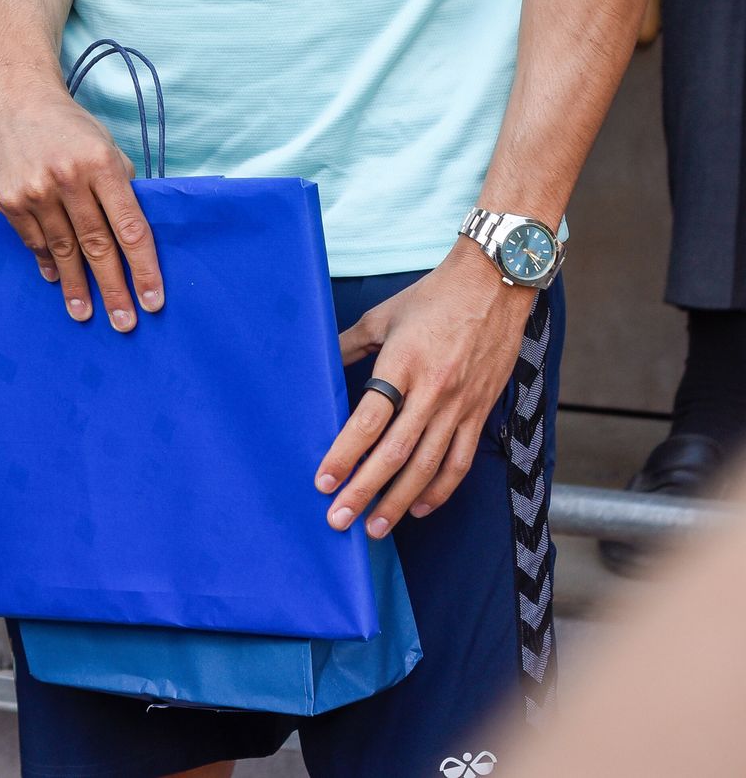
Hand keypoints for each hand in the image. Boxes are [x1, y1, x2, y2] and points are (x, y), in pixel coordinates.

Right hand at [0, 79, 162, 329]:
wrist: (16, 99)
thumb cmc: (69, 125)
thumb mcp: (106, 143)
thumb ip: (121, 183)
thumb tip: (133, 231)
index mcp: (102, 162)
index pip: (130, 226)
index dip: (144, 267)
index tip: (153, 299)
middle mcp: (68, 178)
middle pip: (98, 246)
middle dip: (115, 288)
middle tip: (125, 323)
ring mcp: (36, 190)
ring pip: (64, 250)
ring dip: (77, 287)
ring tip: (87, 313)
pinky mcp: (9, 199)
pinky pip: (33, 241)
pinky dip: (47, 263)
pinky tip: (58, 281)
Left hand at [314, 244, 534, 536]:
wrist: (493, 287)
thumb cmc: (433, 298)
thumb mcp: (383, 315)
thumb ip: (351, 343)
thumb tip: (321, 363)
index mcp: (403, 362)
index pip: (369, 419)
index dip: (345, 453)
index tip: (323, 480)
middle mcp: (432, 390)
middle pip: (394, 453)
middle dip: (364, 490)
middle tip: (339, 519)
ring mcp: (459, 405)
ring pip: (427, 467)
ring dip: (398, 502)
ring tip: (374, 527)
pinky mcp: (479, 413)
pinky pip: (459, 462)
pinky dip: (439, 490)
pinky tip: (418, 507)